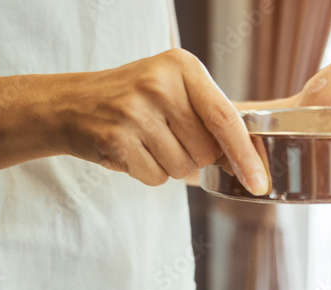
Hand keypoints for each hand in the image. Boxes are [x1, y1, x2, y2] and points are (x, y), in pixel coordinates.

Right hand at [59, 49, 268, 193]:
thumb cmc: (134, 102)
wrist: (71, 104)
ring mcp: (135, 110)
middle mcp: (159, 84)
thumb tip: (251, 166)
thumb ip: (212, 120)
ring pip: (182, 169)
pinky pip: (156, 178)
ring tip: (146, 142)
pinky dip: (147, 173)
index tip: (260, 182)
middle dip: (194, 157)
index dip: (246, 155)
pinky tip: (132, 151)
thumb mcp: (174, 92)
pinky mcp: (116, 137)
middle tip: (166, 136)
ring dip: (169, 166)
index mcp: (182, 67)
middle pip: (206, 151)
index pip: (225, 118)